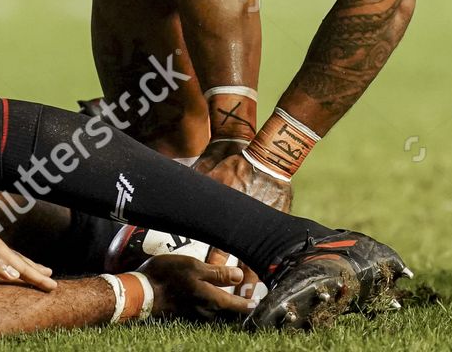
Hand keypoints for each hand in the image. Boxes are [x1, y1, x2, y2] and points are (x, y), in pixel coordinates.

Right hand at [140, 254, 254, 320]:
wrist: (139, 292)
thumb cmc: (166, 276)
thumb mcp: (194, 267)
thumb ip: (218, 273)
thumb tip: (239, 275)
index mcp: (210, 299)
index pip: (235, 304)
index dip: (247, 303)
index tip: (256, 304)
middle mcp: (204, 310)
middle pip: (225, 310)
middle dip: (235, 305)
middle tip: (244, 297)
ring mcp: (192, 313)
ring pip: (213, 311)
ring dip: (221, 303)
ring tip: (226, 294)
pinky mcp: (182, 313)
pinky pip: (201, 310)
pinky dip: (207, 303)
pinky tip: (204, 294)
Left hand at [193, 141, 287, 295]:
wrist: (266, 155)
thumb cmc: (234, 163)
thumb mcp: (211, 174)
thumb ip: (195, 188)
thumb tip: (172, 194)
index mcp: (229, 214)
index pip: (219, 247)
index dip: (214, 265)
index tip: (210, 278)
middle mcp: (248, 222)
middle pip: (243, 258)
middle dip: (240, 279)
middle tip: (238, 297)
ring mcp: (266, 220)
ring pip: (261, 253)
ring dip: (258, 272)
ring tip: (256, 291)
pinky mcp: (280, 214)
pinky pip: (275, 238)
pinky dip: (275, 254)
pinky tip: (275, 268)